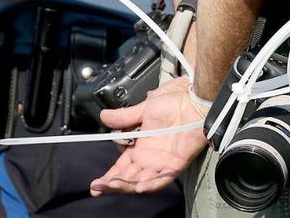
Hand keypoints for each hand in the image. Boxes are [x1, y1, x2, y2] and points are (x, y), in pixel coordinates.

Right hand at [90, 76, 208, 195]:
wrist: (194, 102)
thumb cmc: (174, 104)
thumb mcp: (143, 110)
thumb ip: (124, 117)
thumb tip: (103, 116)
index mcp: (140, 149)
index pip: (120, 168)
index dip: (108, 176)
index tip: (95, 184)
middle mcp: (149, 159)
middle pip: (127, 178)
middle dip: (112, 184)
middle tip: (98, 188)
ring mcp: (162, 163)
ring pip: (141, 181)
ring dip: (126, 185)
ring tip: (112, 185)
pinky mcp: (175, 164)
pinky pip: (162, 178)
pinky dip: (151, 184)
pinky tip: (139, 187)